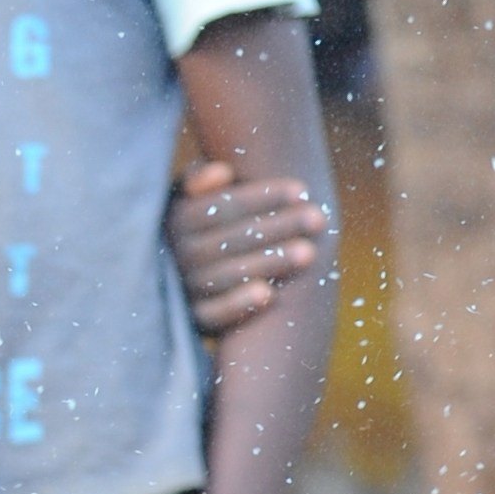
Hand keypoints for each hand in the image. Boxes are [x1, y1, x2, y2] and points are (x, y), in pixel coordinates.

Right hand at [169, 160, 328, 335]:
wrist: (186, 277)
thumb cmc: (204, 224)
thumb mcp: (192, 196)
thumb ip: (199, 178)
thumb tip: (222, 172)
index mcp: (176, 218)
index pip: (221, 206)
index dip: (262, 198)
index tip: (302, 190)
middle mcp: (175, 254)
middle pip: (227, 239)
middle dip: (276, 228)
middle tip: (319, 219)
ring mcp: (182, 289)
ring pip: (224, 276)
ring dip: (268, 263)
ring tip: (309, 253)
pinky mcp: (190, 321)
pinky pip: (210, 314)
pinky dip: (237, 305)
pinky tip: (269, 295)